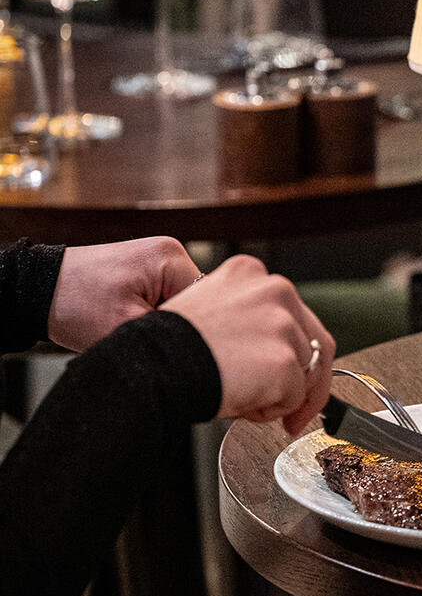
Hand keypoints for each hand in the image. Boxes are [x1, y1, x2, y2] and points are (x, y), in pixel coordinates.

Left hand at [48, 237, 201, 350]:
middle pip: (199, 301)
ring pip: (184, 302)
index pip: (210, 303)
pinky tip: (134, 317)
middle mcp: (170, 251)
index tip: (168, 342)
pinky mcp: (148, 268)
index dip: (192, 329)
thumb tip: (203, 344)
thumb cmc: (71, 303)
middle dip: (178, 323)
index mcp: (171, 258)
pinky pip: (168, 296)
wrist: (37, 290)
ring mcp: (159, 258)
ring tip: (135, 325)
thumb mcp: (126, 328)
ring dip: (166, 319)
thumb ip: (172, 335)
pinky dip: (155, 312)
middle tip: (147, 335)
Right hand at [160, 255, 335, 434]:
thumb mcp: (207, 311)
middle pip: (314, 342)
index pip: (293, 313)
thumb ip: (246, 318)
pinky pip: (295, 398)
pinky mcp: (284, 360)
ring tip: (242, 398)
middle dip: (303, 380)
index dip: (292, 349)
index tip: (285, 372)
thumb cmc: (167, 348)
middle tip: (287, 407)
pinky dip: (272, 411)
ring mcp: (282, 324)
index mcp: (250, 274)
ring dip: (280, 395)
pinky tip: (240, 403)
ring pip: (306, 373)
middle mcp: (274, 290)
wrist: (150, 367)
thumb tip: (270, 349)